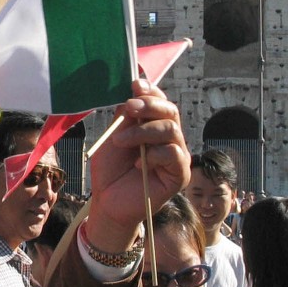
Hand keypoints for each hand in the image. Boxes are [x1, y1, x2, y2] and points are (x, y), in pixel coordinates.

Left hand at [84, 80, 190, 251]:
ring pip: (171, 130)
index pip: (160, 102)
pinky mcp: (180, 174)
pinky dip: (154, 154)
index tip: (135, 85)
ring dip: (143, 131)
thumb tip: (135, 88)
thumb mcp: (114, 135)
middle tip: (129, 108)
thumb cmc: (111, 169)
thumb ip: (126, 115)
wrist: (108, 201)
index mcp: (154, 126)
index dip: (150, 91)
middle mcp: (169, 139)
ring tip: (120, 141)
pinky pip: (174, 154)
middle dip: (149, 105)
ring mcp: (177, 156)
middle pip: (171, 111)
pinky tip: (138, 164)